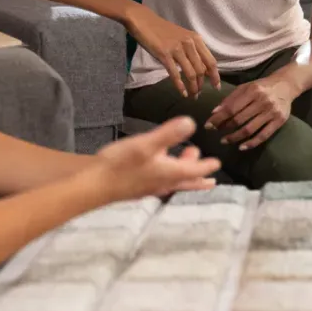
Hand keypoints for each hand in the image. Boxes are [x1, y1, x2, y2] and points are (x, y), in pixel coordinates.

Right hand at [94, 117, 220, 202]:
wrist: (95, 185)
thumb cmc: (121, 164)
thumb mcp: (146, 144)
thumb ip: (169, 134)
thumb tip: (192, 123)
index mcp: (170, 173)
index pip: (194, 170)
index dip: (206, 166)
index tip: (216, 164)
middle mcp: (162, 182)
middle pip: (186, 180)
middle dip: (197, 174)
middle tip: (209, 173)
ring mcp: (149, 187)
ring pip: (173, 182)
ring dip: (183, 176)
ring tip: (185, 168)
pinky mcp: (137, 188)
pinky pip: (159, 183)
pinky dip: (167, 177)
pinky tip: (157, 173)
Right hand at [125, 4, 220, 97]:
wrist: (144, 21)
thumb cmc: (162, 30)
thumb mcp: (182, 38)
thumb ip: (192, 50)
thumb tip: (201, 69)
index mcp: (196, 39)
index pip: (210, 61)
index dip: (215, 76)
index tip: (216, 87)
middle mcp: (189, 44)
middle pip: (201, 70)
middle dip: (201, 85)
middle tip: (198, 94)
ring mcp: (177, 49)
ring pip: (190, 73)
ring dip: (192, 87)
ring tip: (192, 96)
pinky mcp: (164, 54)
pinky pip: (175, 74)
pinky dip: (180, 86)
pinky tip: (182, 93)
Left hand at [205, 76, 296, 149]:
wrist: (286, 85)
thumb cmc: (261, 86)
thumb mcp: (245, 87)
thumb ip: (230, 99)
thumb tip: (214, 112)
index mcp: (252, 91)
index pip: (231, 108)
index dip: (218, 118)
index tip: (208, 126)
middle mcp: (262, 101)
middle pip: (239, 119)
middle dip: (224, 127)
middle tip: (216, 132)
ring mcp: (272, 112)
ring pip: (249, 129)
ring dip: (234, 137)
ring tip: (224, 140)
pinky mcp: (279, 121)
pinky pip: (263, 136)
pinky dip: (251, 143)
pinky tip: (241, 147)